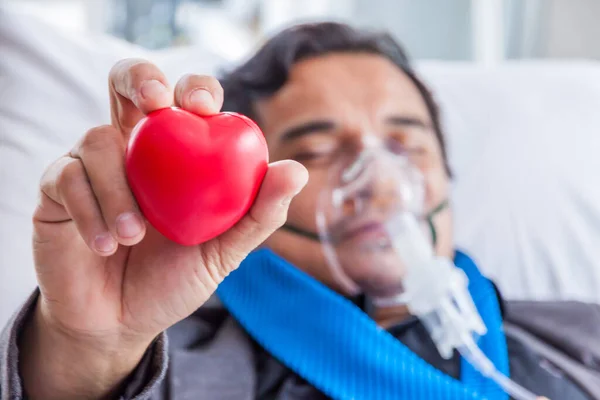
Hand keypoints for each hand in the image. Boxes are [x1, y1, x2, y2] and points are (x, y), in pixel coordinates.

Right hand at [20, 59, 307, 399]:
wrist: (121, 322)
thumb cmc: (176, 279)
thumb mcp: (225, 251)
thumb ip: (258, 214)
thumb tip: (296, 169)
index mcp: (175, 154)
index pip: (184, 100)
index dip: (194, 86)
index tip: (203, 106)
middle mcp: (132, 149)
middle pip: (127, 83)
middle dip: (139, 78)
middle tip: (156, 103)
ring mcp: (90, 165)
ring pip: (95, 138)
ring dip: (117, 187)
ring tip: (134, 236)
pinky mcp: (56, 189)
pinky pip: (65, 177)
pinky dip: (89, 210)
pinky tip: (106, 246)